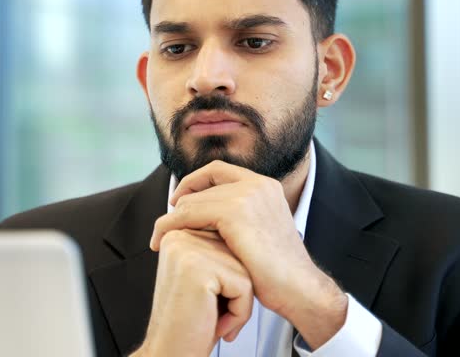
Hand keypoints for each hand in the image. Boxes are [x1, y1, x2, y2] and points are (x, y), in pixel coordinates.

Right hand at [136, 229, 253, 355]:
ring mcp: (187, 251)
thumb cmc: (189, 324)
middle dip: (235, 290)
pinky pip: (244, 286)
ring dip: (238, 303)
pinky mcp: (198, 269)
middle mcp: (179, 237)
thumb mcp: (203, 277)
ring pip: (245, 270)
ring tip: (212, 317)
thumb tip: (241, 235)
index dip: (228, 277)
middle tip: (210, 312)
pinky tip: (215, 323)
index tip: (206, 298)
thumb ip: (216, 250)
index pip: (228, 242)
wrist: (171, 353)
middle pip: (238, 255)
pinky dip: (238, 313)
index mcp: (178, 234)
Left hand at [149, 160, 347, 347]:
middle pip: (202, 186)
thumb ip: (239, 216)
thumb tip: (206, 216)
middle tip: (166, 225)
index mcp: (264, 185)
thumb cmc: (278, 272)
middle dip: (180, 204)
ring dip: (171, 218)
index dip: (193, 182)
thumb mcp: (259, 232)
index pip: (218, 170)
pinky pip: (189, 214)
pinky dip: (171, 225)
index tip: (179, 201)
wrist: (299, 289)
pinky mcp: (235, 212)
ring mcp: (247, 195)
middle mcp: (257, 184)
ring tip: (160, 237)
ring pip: (191, 201)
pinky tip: (162, 240)